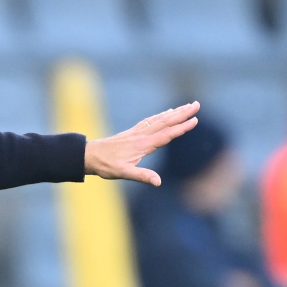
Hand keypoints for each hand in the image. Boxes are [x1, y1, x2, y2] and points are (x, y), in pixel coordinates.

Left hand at [84, 102, 200, 185]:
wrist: (89, 155)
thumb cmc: (106, 166)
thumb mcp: (124, 173)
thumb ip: (142, 176)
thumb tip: (158, 182)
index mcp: (143, 144)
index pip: (167, 134)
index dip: (182, 127)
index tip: (195, 120)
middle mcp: (142, 135)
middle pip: (166, 121)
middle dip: (183, 113)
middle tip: (197, 104)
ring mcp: (137, 132)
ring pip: (159, 119)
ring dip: (174, 112)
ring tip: (187, 106)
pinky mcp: (132, 132)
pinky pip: (150, 120)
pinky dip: (161, 115)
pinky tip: (165, 113)